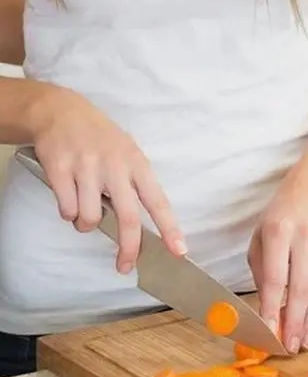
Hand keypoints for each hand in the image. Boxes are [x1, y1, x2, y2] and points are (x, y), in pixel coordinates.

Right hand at [30, 85, 185, 272]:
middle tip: (125, 266)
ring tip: (83, 211)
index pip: (159, 202)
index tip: (179, 251)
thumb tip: (147, 225)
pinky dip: (67, 212)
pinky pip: (66, 209)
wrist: (59, 110)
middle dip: (129, 248)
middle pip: (128, 218)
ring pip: (89, 219)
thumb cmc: (100, 138)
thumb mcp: (129, 154)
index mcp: (137, 164)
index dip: (170, 229)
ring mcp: (85, 168)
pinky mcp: (59, 169)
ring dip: (85, 225)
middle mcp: (114, 167)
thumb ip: (137, 185)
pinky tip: (69, 197)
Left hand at [248, 184, 307, 353]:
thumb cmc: (279, 222)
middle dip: (294, 322)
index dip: (271, 307)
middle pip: (301, 289)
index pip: (275, 278)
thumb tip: (269, 314)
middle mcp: (305, 238)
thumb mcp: (259, 241)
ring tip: (301, 342)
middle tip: (289, 346)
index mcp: (278, 233)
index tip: (268, 332)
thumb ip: (262, 274)